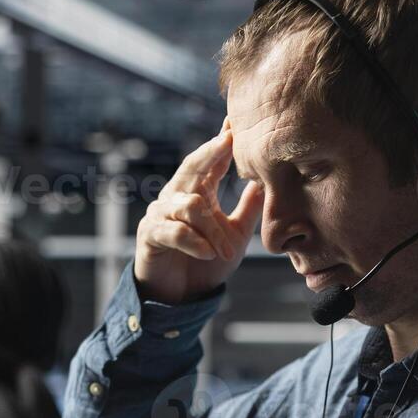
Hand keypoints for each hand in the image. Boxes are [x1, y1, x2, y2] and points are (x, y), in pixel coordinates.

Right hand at [135, 118, 263, 303]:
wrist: (181, 297)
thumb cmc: (206, 262)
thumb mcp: (236, 234)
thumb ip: (248, 208)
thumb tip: (267, 181)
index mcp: (198, 192)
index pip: (211, 160)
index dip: (223, 141)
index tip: (236, 120)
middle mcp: (176, 197)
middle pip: (192, 166)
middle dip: (210, 152)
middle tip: (228, 139)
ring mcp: (160, 214)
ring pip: (190, 206)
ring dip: (212, 230)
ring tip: (225, 252)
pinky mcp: (150, 235)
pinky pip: (174, 231)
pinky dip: (195, 242)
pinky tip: (208, 254)